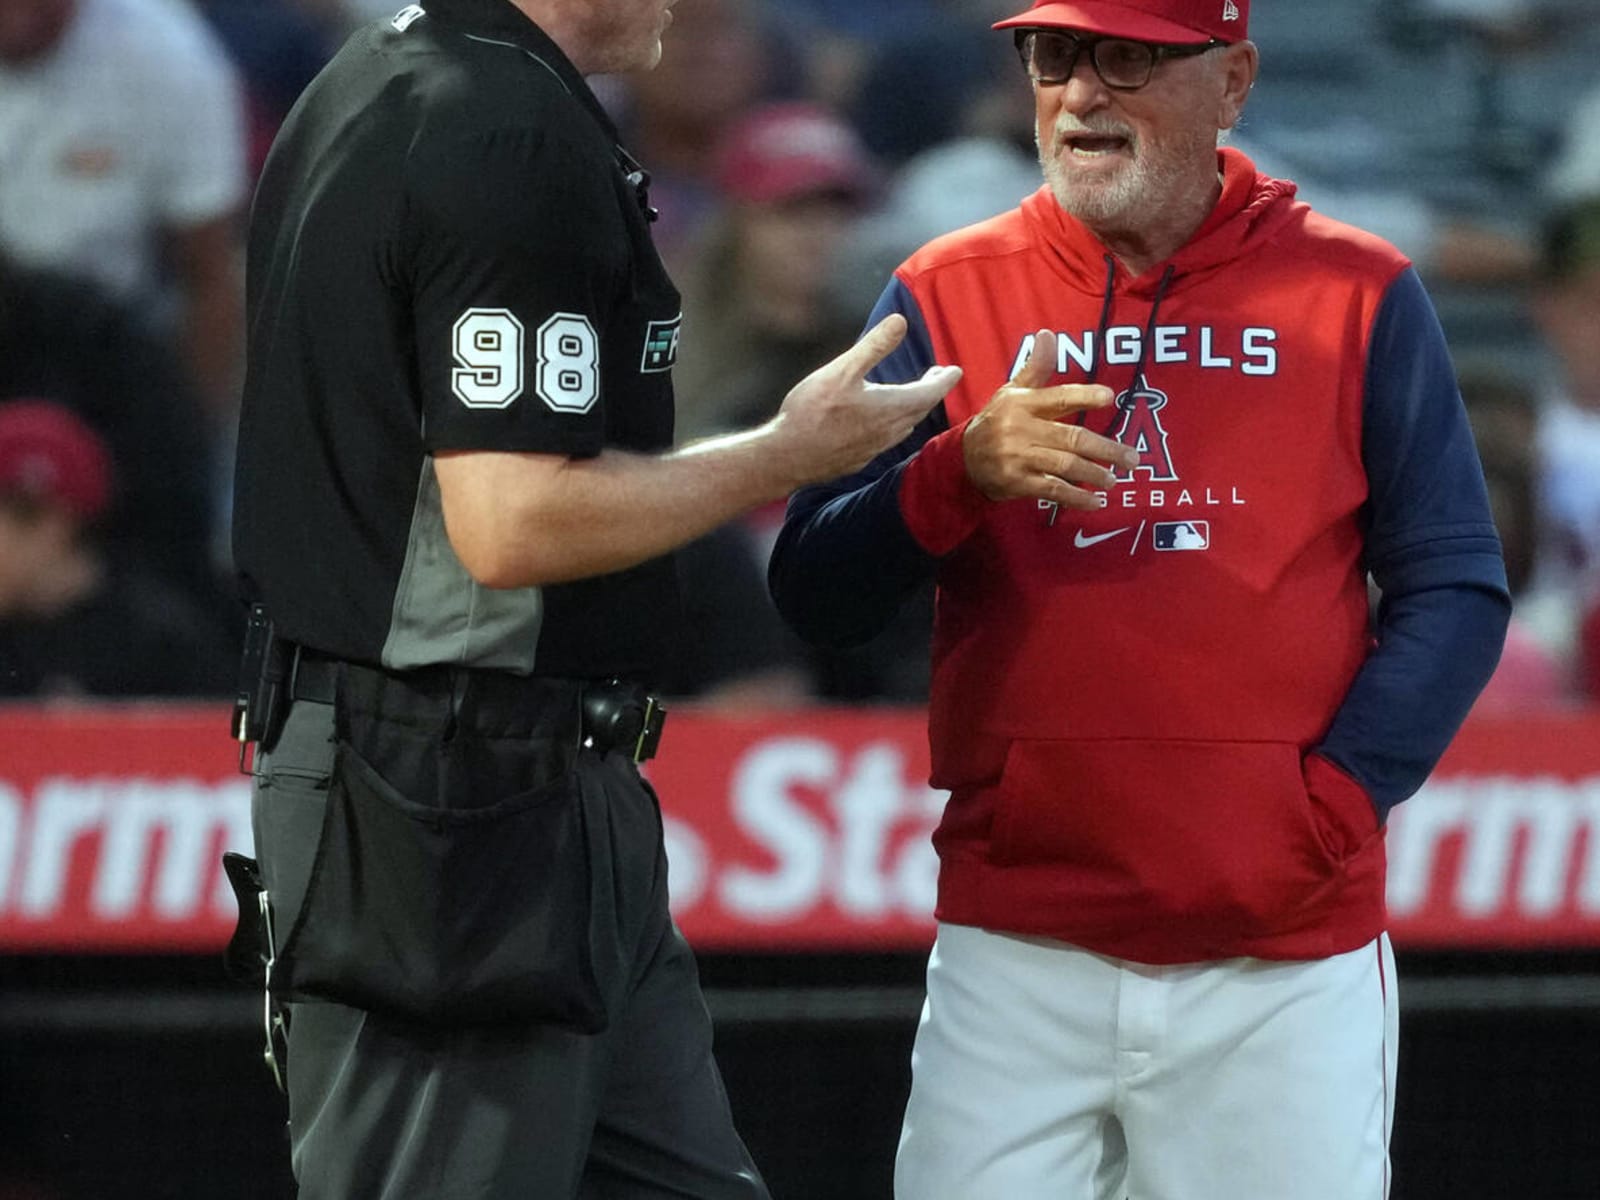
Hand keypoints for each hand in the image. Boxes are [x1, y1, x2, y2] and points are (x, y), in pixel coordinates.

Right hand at [762, 314, 961, 489]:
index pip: (930, 392)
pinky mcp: (859, 458)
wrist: (787, 458)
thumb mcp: (843, 370)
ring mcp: (875, 448)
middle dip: (931, 391)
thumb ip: (874, 346)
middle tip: (937, 376)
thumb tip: (901, 321)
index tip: (955, 370)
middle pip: (920, 409)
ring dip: (914, 409)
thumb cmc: (812, 412)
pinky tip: (881, 423)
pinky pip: (888, 440)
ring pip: (905, 426)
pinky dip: (895, 425)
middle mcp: (890, 431)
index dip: (945, 379)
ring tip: (913, 396)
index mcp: (891, 407)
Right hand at [963, 330, 1137, 508]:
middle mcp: (1021, 430)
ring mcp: (1019, 458)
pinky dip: (1076, 497)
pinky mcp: (1017, 482)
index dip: (1084, 396)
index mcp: (1023, 404)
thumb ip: (1035, 368)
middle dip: (1104, 449)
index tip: (1110, 398)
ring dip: (1094, 474)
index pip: (1058, 397)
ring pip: (1064, 465)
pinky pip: (1052, 490)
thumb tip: (1048, 335)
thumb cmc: (996, 422)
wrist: (962, 460)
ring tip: (1114, 479)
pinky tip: (1095, 502)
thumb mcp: (1011, 392)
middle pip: (1070, 438)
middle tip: (1131, 458)